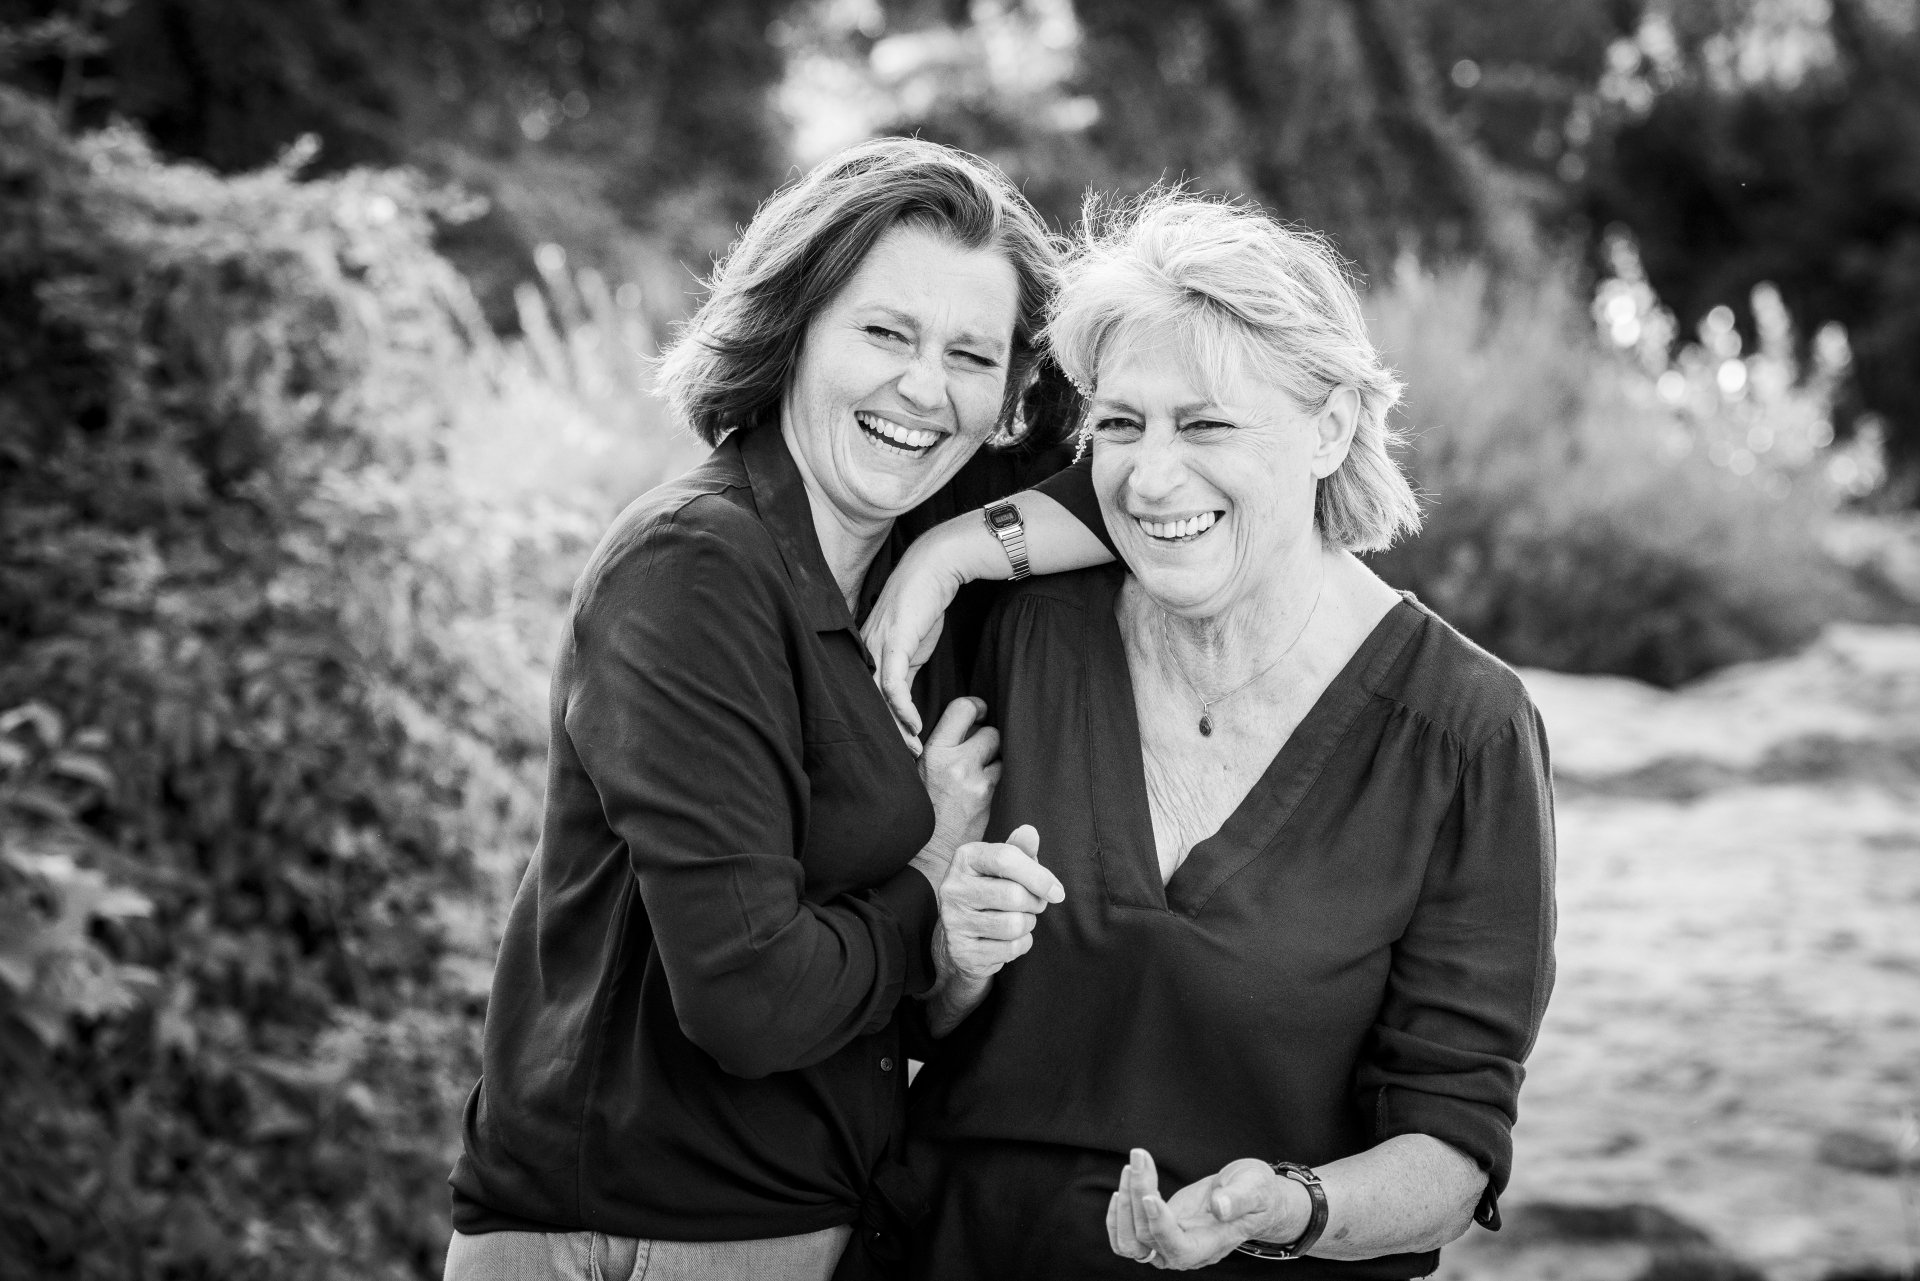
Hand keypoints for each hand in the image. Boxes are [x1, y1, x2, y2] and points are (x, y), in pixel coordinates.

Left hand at [863, 528, 972, 743]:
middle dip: (884, 735)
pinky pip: (892, 684)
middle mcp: (865, 651)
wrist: (935, 568)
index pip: (866, 697)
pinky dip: (903, 708)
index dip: (879, 725)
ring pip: (876, 699)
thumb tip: (904, 700)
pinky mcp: (894, 641)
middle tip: (902, 760)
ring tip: (911, 749)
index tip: (895, 749)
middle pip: (866, 703)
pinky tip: (914, 724)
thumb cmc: (924, 603)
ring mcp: (877, 646)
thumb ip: (904, 671)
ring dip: (895, 729)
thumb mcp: (912, 645)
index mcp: (868, 653)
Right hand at [911, 697, 998, 883]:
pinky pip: (1001, 776)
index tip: (977, 713)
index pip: (963, 708)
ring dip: (993, 759)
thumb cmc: (917, 810)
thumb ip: (936, 747)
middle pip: (990, 732)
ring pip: (1000, 754)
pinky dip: (995, 778)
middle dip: (986, 738)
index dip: (975, 706)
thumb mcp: (915, 771)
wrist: (925, 853)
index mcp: (934, 752)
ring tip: (977, 772)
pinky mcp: (990, 800)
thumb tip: (959, 724)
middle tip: (977, 749)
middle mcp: (957, 764)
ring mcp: (977, 783)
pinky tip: (981, 787)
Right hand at [933, 825, 1062, 987]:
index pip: (1005, 859)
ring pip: (1014, 924)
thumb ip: (1019, 849)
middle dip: (1035, 903)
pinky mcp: (962, 950)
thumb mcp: (1002, 866)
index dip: (1039, 876)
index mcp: (964, 859)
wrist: (961, 937)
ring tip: (1018, 920)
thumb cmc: (990, 892)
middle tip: (1034, 905)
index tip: (1057, 891)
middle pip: (1014, 895)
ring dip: (1027, 924)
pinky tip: (1007, 939)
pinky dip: (1020, 945)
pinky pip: (1010, 949)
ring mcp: (954, 921)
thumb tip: (1030, 832)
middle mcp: (953, 888)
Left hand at [1107, 1149, 1305, 1269]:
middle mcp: (1185, 1251)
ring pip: (1131, 1241)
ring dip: (1124, 1205)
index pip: (1178, 1249)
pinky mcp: (1158, 1229)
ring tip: (1133, 1165)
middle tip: (1140, 1156)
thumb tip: (1219, 1207)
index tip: (1149, 1195)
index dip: (1160, 1226)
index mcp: (1210, 1245)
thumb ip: (1239, 1199)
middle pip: (1147, 1238)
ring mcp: (1168, 1243)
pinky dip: (1119, 1214)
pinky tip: (1126, 1181)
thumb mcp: (1256, 1188)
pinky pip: (1127, 1236)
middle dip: (1138, 1194)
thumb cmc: (1258, 1193)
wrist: (1252, 1196)